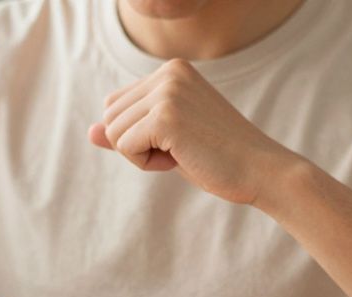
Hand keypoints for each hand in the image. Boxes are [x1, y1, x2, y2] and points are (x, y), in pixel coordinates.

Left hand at [89, 59, 295, 205]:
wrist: (261, 171)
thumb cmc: (217, 157)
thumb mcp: (166, 139)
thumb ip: (128, 130)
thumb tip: (90, 132)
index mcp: (172, 70)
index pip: (116, 105)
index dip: (138, 135)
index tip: (178, 139)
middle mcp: (169, 73)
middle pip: (110, 117)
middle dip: (136, 145)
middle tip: (180, 149)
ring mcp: (167, 92)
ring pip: (114, 133)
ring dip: (141, 155)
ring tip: (183, 152)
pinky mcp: (165, 116)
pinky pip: (124, 147)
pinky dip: (146, 164)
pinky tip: (180, 160)